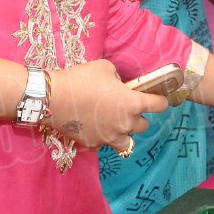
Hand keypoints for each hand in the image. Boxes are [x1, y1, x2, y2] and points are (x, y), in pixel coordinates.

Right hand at [45, 59, 165, 152]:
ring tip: (114, 123)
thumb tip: (120, 85)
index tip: (157, 98)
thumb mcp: (106, 68)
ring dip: (125, 132)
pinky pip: (105, 143)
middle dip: (138, 116)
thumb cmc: (81, 79)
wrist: (53, 98)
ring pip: (127, 142)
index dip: (160, 100)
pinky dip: (103, 137)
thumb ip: (119, 78)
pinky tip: (94, 126)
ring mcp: (110, 137)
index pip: (159, 106)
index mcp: (132, 104)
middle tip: (126, 107)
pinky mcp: (94, 144)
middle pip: (144, 125)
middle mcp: (125, 124)